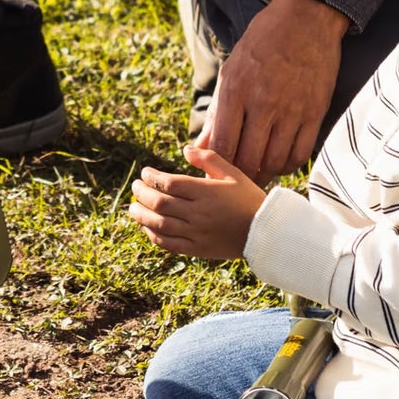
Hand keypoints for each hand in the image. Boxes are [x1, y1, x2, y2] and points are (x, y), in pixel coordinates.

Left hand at [130, 144, 266, 262]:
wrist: (266, 232)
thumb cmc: (248, 199)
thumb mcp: (233, 173)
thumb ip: (208, 159)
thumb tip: (184, 149)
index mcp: (206, 192)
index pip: (168, 183)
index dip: (151, 177)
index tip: (145, 173)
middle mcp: (198, 213)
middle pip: (159, 203)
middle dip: (141, 194)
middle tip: (135, 187)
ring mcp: (197, 233)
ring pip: (160, 224)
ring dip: (141, 215)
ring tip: (132, 208)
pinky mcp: (197, 249)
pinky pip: (169, 244)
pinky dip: (154, 235)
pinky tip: (147, 227)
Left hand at [197, 0, 347, 179]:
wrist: (305, 20)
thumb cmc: (261, 44)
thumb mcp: (230, 72)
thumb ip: (217, 113)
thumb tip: (199, 147)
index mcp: (237, 91)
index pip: (223, 146)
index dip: (215, 168)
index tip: (213, 174)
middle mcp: (264, 103)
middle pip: (248, 160)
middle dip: (238, 176)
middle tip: (233, 181)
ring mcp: (292, 110)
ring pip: (274, 162)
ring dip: (263, 174)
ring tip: (255, 173)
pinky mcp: (315, 112)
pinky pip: (300, 154)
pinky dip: (287, 165)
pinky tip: (278, 162)